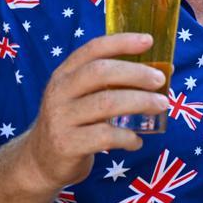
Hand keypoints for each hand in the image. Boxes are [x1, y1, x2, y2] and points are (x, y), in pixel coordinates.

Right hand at [20, 33, 168, 190]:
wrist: (42, 162)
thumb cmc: (74, 123)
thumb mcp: (82, 97)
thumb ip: (111, 83)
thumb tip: (161, 72)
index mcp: (65, 74)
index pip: (92, 49)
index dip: (121, 42)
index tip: (149, 41)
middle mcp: (59, 92)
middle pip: (99, 72)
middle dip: (135, 73)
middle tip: (160, 80)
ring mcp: (61, 118)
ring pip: (106, 103)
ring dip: (140, 102)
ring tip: (161, 106)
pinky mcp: (67, 144)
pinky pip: (105, 136)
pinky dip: (128, 137)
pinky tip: (137, 141)